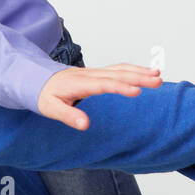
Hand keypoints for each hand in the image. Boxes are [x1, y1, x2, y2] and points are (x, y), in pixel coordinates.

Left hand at [38, 64, 162, 130]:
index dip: (121, 87)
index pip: (104, 84)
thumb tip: (85, 125)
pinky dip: (133, 70)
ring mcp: (94, 72)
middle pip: (117, 74)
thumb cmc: (44, 95)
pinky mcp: (96, 73)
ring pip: (120, 69)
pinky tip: (145, 73)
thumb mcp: (50, 108)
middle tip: (158, 81)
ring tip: (158, 76)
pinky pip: (117, 69)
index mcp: (79, 83)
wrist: (36, 80)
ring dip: (139, 72)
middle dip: (139, 77)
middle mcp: (89, 75)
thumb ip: (68, 116)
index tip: (137, 91)